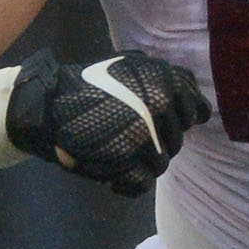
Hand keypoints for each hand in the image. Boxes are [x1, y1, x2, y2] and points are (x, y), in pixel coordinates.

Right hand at [4, 50, 210, 198]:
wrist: (49, 106)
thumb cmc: (91, 84)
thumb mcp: (131, 65)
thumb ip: (167, 79)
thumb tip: (199, 107)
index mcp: (164, 82)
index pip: (196, 111)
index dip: (179, 118)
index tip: (158, 119)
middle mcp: (158, 107)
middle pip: (176, 140)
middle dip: (157, 141)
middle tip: (127, 134)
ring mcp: (143, 136)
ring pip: (160, 163)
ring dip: (140, 162)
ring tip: (116, 150)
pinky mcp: (124, 161)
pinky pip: (142, 183)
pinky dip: (127, 180)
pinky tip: (112, 169)